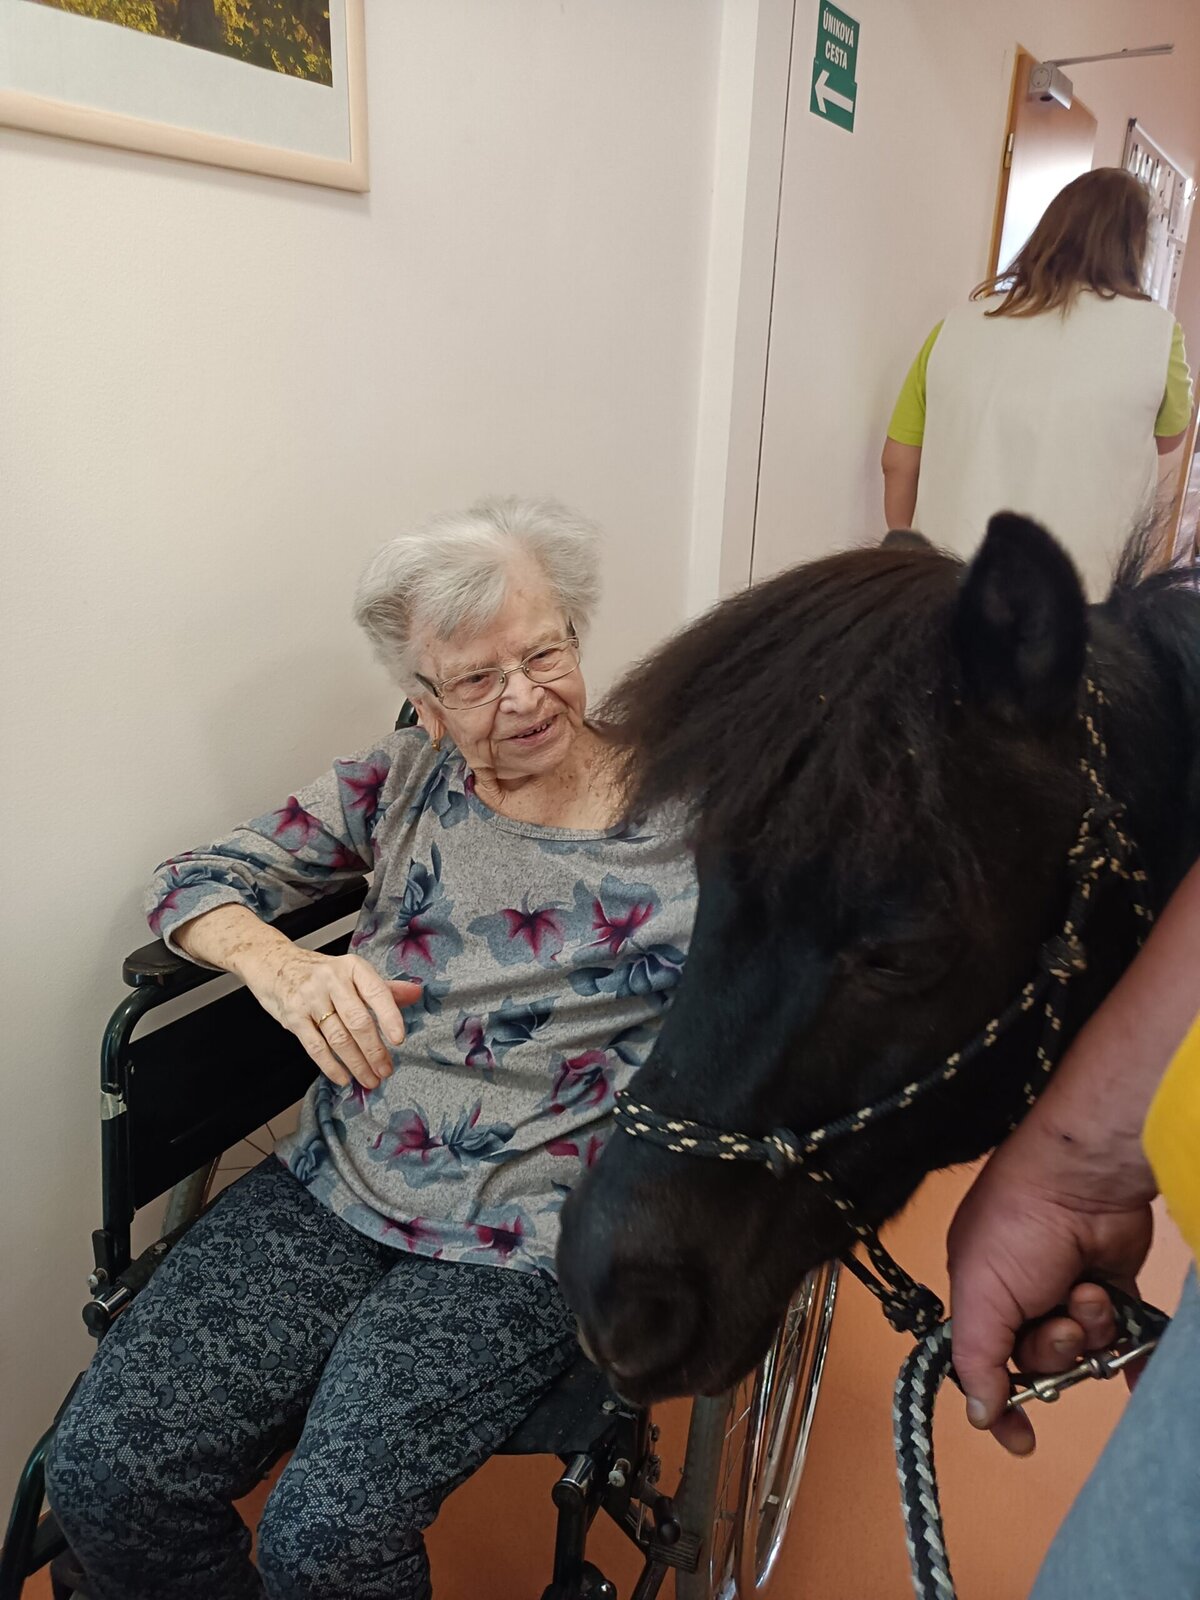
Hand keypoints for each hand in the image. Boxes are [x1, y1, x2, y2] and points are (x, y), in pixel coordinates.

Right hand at [243, 945, 422, 1091]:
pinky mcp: (293, 1017)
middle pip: (358, 1021)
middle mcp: (332, 980)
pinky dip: (331, 1066)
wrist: (274, 964)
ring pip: (338, 1038)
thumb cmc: (320, 973)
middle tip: (386, 1070)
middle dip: (374, 1051)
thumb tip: (416, 993)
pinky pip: (315, 1047)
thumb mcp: (352, 973)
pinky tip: (343, 1078)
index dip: (390, 1017)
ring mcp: (310, 998)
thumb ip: (384, 988)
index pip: (377, 993)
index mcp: (352, 968)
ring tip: (370, 1079)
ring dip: (356, 1063)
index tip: (399, 1039)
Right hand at [947, 1124, 1153, 1456]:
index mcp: (979, 1295)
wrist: (1082, 1181)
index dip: (1000, 1401)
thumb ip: (977, 1360)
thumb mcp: (982, 1296)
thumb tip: (979, 1414)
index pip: (983, 1364)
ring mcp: (1065, 1290)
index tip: (1019, 1437)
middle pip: (1039, 1361)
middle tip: (1062, 1324)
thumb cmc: (1017, 1222)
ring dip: (1089, 1331)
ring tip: (1090, 1295)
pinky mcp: (1109, 1285)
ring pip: (1082, 1349)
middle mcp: (1021, 1295)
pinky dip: (1131, 1351)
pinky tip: (1139, 1365)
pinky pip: (1121, 1334)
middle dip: (1054, 1352)